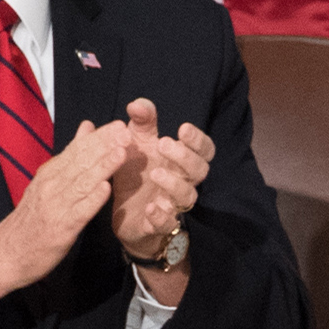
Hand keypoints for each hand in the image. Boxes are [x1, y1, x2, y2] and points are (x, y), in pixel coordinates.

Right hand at [0, 118, 137, 319]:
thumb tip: (87, 126)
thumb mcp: (48, 181)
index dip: (100, 136)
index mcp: (50, 173)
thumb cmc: (32, 219)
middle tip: (126, 131)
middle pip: (81, 161)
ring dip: (103, 167)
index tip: (120, 124)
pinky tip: (106, 189)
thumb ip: (70, 156)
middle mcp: (52, 185)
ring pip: (82, 182)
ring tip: (122, 152)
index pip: (77, 149)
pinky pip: (78, 212)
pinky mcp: (60, 228)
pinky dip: (92, 200)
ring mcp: (56, 206)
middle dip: (105, 145)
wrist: (6, 253)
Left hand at [104, 99, 213, 260]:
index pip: (203, 150)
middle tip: (162, 143)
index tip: (182, 129)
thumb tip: (136, 104)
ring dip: (173, 183)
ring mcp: (172, 204)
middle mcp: (183, 182)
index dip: (198, 140)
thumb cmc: (137, 174)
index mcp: (181, 161)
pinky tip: (150, 207)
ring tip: (155, 173)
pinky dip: (161, 216)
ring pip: (187, 196)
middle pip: (199, 170)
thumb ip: (141, 123)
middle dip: (185, 156)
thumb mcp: (136, 143)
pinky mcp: (158, 224)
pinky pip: (167, 223)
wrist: (124, 213)